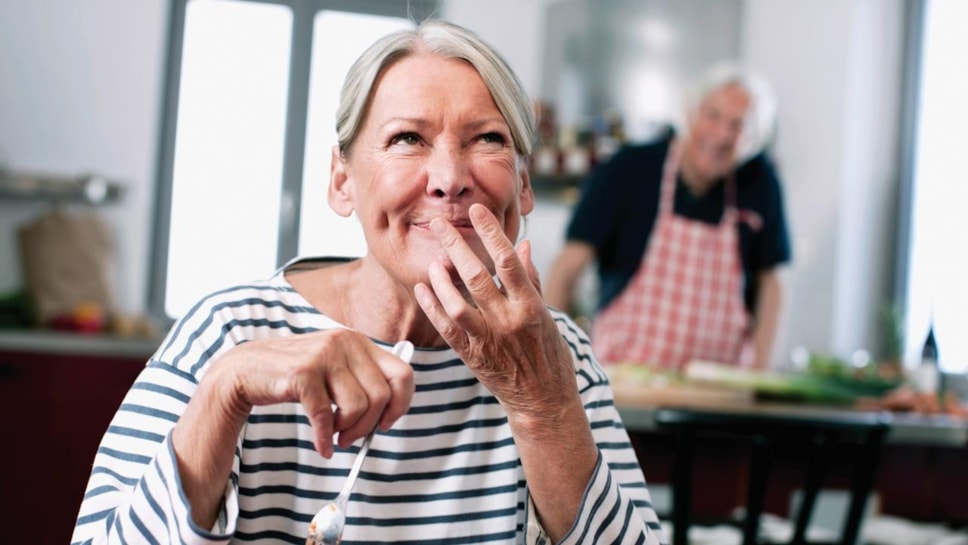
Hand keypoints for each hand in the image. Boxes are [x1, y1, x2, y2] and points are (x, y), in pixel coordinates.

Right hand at [204, 329, 414, 456]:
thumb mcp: (334, 368)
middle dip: (370, 425)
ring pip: (358, 406)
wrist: (246, 369)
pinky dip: (324, 438)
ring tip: (334, 435)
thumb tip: (389, 414)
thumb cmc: (295, 375)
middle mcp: (345, 343)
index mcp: (359, 341)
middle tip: (352, 438)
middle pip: (381, 395)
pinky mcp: (302, 374)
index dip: (400, 404)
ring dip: (347, 431)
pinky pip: (325, 416)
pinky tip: (322, 446)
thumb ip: (361, 380)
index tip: (386, 423)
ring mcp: (324, 356)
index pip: (403, 373)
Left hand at [414, 204, 577, 423]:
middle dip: (456, 246)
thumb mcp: (548, 315)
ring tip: (433, 261)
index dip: (492, 233)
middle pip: (477, 277)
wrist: (543, 401)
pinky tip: (423, 288)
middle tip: (440, 224)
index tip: (478, 210)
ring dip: (441, 280)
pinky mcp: (472, 357)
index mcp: (531, 307)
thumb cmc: (549, 355)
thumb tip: (522, 246)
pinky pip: (446, 329)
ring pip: (457, 304)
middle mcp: (508, 322)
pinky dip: (432, 306)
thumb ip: (531, 280)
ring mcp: (488, 341)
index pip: (509, 262)